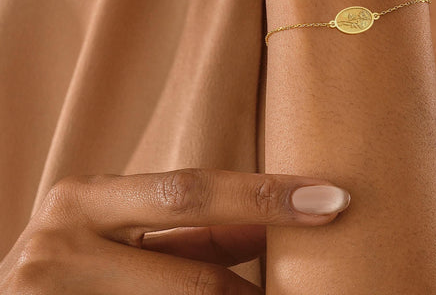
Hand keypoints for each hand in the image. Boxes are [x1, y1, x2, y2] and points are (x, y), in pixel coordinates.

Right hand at [0, 168, 349, 293]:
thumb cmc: (68, 270)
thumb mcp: (115, 236)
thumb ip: (183, 235)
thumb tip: (265, 226)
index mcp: (83, 201)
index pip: (191, 194)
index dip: (265, 198)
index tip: (331, 199)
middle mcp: (61, 246)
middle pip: (192, 273)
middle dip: (264, 269)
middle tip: (328, 246)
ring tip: (277, 292)